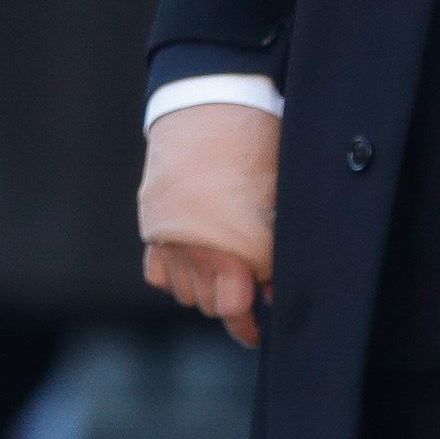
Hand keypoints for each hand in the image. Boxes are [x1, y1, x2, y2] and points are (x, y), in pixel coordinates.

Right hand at [140, 99, 279, 348]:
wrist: (213, 107)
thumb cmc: (260, 150)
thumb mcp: (285, 201)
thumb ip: (283, 254)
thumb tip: (278, 292)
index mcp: (243, 251)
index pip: (241, 311)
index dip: (253, 326)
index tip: (262, 331)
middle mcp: (204, 255)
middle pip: (215, 306)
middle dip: (235, 304)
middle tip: (252, 292)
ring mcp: (174, 242)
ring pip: (187, 294)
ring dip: (207, 290)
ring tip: (225, 272)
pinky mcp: (154, 227)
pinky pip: (161, 273)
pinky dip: (176, 275)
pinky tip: (193, 261)